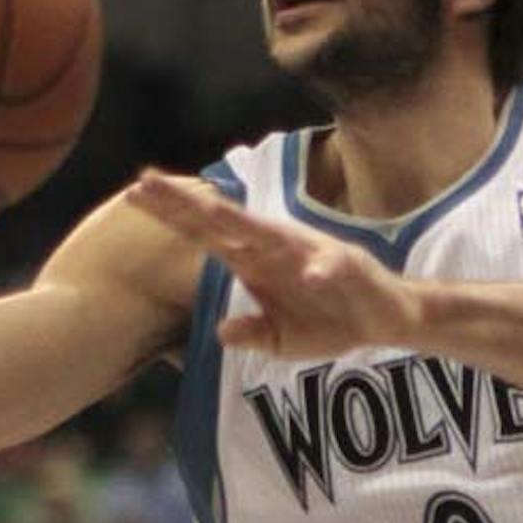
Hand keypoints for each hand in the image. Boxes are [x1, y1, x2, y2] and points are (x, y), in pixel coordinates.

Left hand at [127, 170, 418, 358]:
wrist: (387, 319)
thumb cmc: (330, 320)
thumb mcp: (281, 339)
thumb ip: (250, 333)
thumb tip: (219, 333)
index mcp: (257, 261)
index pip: (206, 233)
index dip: (172, 215)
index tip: (134, 194)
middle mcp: (277, 248)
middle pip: (225, 222)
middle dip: (187, 204)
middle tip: (145, 182)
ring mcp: (310, 254)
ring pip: (271, 234)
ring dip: (242, 222)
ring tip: (208, 209)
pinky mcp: (346, 268)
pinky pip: (331, 268)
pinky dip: (321, 269)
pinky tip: (309, 272)